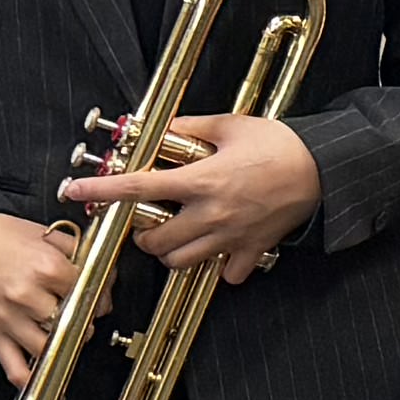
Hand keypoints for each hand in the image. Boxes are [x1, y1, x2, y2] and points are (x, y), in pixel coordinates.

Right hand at [0, 211, 85, 384]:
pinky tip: (45, 380)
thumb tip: (105, 274)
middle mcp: (27, 295)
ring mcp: (9, 317)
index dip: (98, 294)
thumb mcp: (44, 234)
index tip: (97, 295)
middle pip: (73, 322)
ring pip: (50, 348)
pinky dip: (31, 380)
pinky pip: (15, 368)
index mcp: (45, 267)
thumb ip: (78, 252)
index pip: (89, 291)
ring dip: (63, 346)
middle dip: (83, 320)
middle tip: (83, 314)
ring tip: (65, 334)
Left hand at [63, 106, 320, 275]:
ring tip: (177, 235)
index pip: (138, 188)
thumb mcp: (231, 126)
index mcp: (202, 180)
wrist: (324, 169)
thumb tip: (165, 127)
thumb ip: (192, 128)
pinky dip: (216, 267)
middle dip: (143, 234)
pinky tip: (217, 248)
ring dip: (171, 251)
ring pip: (181, 262)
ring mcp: (231, 236)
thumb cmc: (281, 145)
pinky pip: (225, 273)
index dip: (103, 189)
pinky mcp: (252, 250)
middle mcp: (212, 213)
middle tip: (148, 221)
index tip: (76, 191)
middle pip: (155, 240)